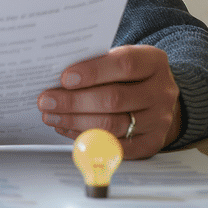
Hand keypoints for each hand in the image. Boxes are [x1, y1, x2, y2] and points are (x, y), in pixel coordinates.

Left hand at [36, 44, 183, 158]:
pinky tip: (67, 129)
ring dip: (75, 121)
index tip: (64, 78)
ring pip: (112, 124)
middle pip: (114, 99)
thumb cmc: (128, 77)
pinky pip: (114, 146)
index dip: (93, 71)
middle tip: (46, 101)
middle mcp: (161, 91)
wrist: (156, 100)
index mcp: (154, 62)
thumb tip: (58, 79)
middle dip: (74, 101)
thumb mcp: (120, 61)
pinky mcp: (151, 144)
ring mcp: (159, 120)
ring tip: (51, 116)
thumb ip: (96, 65)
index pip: (125, 64)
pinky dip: (86, 138)